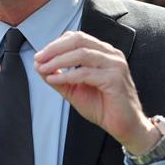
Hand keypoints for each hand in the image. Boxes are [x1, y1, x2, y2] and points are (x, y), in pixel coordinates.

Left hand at [34, 31, 158, 153]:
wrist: (126, 127)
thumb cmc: (104, 107)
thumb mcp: (75, 90)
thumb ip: (59, 77)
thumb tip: (39, 66)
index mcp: (103, 52)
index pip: (76, 38)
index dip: (56, 44)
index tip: (40, 56)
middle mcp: (110, 54)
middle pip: (78, 40)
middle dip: (55, 48)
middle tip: (38, 58)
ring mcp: (115, 64)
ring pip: (81, 53)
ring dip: (58, 60)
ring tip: (43, 68)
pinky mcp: (115, 79)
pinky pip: (85, 73)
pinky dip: (67, 75)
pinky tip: (55, 80)